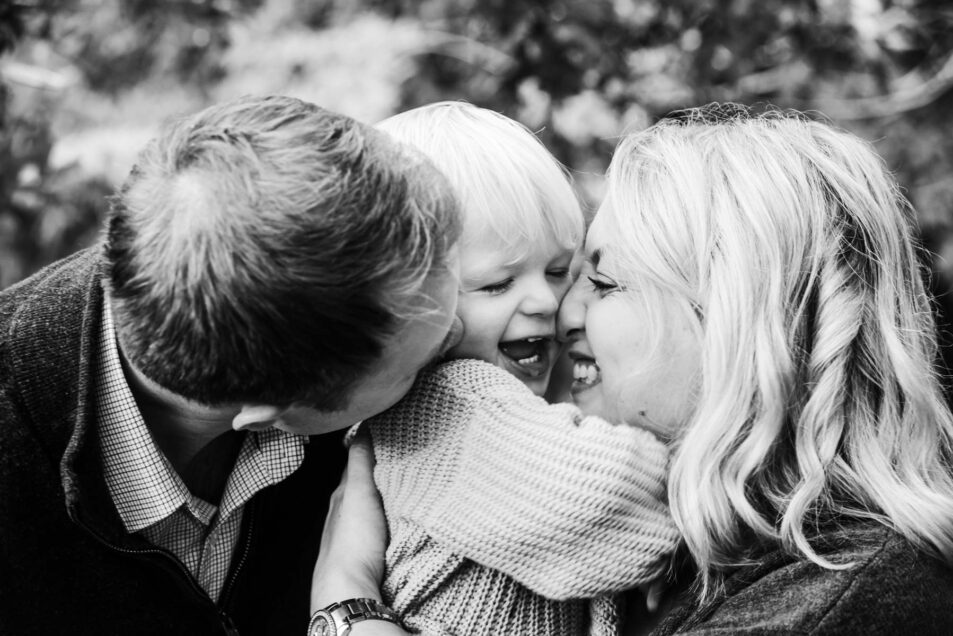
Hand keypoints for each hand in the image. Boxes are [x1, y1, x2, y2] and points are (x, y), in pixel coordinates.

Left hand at [311, 430, 388, 610]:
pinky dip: (390, 514)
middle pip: (366, 483)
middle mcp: (346, 510)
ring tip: (410, 482)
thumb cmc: (352, 539)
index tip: (390, 433)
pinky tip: (402, 514)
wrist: (348, 587)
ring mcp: (356, 531)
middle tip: (406, 456)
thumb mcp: (359, 490)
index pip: (357, 461)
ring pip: (374, 504)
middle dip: (382, 469)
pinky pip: (381, 524)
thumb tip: (363, 425)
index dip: (372, 446)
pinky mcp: (368, 548)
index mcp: (343, 492)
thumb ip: (361, 459)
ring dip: (388, 494)